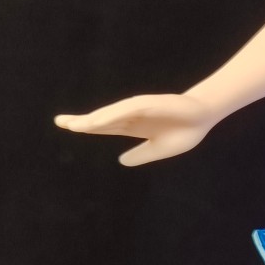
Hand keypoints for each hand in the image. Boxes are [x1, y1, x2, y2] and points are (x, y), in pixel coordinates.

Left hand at [54, 92, 219, 165]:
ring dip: (94, 119)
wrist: (204, 117)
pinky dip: (113, 114)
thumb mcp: (159, 149)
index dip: (86, 127)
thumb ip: (140, 154)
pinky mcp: (149, 104)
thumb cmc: (184, 131)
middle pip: (102, 119)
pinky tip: (100, 119)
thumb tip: (121, 161)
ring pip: (111, 115)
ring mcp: (139, 109)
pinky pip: (127, 109)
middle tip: (60, 121)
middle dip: (81, 121)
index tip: (68, 127)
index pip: (104, 128)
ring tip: (75, 125)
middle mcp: (131, 116)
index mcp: (133, 127)